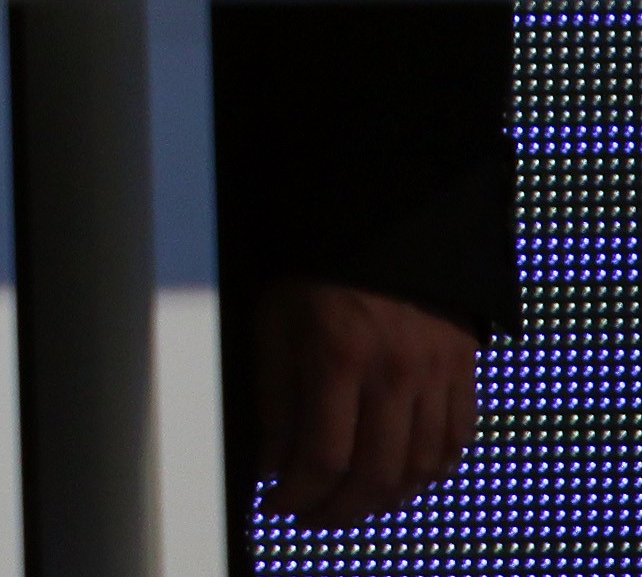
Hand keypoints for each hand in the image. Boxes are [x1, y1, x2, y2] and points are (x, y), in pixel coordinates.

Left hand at [251, 275, 478, 525]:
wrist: (384, 220)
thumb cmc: (314, 269)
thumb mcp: (273, 320)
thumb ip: (274, 398)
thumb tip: (274, 467)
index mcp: (337, 355)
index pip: (323, 456)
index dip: (298, 495)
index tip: (276, 506)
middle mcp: (394, 371)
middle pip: (375, 476)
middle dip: (337, 511)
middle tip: (311, 517)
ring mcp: (438, 373)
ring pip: (419, 468)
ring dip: (383, 501)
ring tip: (350, 504)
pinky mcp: (463, 370)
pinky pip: (455, 442)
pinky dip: (428, 473)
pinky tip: (400, 478)